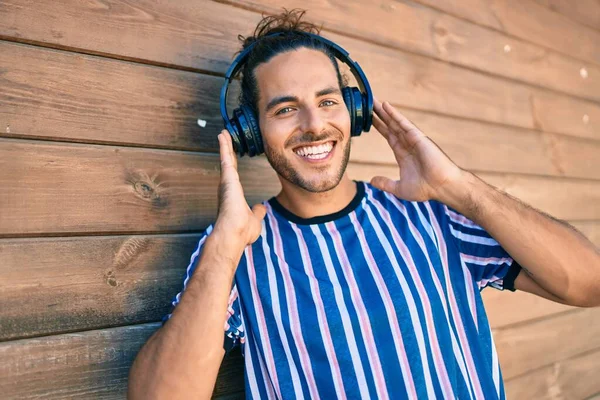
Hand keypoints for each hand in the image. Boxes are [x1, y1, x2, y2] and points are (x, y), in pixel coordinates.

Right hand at [213, 130, 265, 245]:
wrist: (234, 235)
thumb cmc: (242, 232)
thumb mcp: (254, 219)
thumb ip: (257, 212)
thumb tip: (262, 208)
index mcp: (233, 195)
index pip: (234, 175)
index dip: (233, 164)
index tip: (233, 154)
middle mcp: (227, 187)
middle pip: (228, 163)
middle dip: (227, 150)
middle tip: (225, 137)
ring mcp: (226, 182)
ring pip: (226, 158)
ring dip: (225, 144)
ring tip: (223, 132)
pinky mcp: (227, 178)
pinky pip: (225, 157)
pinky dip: (224, 146)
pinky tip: (223, 134)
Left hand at [370, 99, 463, 201]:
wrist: (442, 187)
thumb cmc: (426, 188)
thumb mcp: (400, 188)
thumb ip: (385, 183)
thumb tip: (371, 181)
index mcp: (403, 154)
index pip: (388, 136)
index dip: (379, 126)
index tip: (368, 118)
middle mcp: (408, 144)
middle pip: (390, 126)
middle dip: (379, 115)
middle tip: (368, 103)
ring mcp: (413, 139)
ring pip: (395, 122)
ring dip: (384, 111)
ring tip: (373, 100)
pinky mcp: (418, 137)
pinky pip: (404, 124)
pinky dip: (395, 114)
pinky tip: (386, 106)